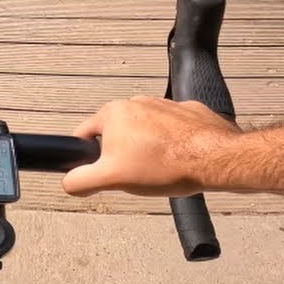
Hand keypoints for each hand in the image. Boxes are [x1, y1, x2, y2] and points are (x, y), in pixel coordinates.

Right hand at [61, 96, 240, 197]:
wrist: (215, 158)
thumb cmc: (164, 166)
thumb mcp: (112, 179)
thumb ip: (81, 181)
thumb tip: (68, 182)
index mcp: (112, 112)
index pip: (84, 135)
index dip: (89, 159)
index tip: (104, 174)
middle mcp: (135, 101)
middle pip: (116, 134)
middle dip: (121, 155)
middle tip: (135, 175)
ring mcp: (163, 103)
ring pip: (143, 131)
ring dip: (146, 149)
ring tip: (160, 170)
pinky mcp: (187, 111)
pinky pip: (169, 129)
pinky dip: (170, 144)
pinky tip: (178, 160)